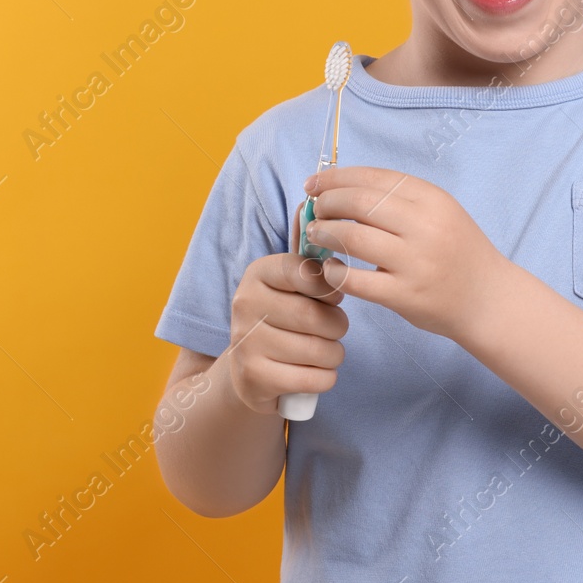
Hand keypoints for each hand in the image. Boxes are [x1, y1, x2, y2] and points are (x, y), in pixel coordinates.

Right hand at [223, 249, 348, 414]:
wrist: (248, 371)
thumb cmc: (284, 319)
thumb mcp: (292, 284)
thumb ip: (307, 253)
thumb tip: (308, 204)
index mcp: (258, 272)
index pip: (307, 272)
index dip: (331, 288)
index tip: (332, 296)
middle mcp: (245, 303)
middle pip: (316, 316)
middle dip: (337, 326)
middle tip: (332, 328)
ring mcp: (245, 342)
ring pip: (319, 350)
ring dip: (334, 354)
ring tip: (323, 351)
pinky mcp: (254, 377)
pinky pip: (314, 379)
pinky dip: (325, 378)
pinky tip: (313, 372)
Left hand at [303, 166, 510, 341]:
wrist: (488, 298)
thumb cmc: (457, 252)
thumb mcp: (440, 212)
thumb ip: (400, 199)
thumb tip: (341, 187)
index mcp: (432, 199)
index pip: (374, 177)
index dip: (336, 178)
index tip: (314, 184)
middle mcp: (425, 226)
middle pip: (359, 202)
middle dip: (327, 203)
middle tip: (315, 211)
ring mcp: (415, 262)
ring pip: (352, 238)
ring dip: (325, 233)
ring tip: (317, 236)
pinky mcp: (404, 295)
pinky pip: (355, 280)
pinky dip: (334, 272)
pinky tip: (331, 269)